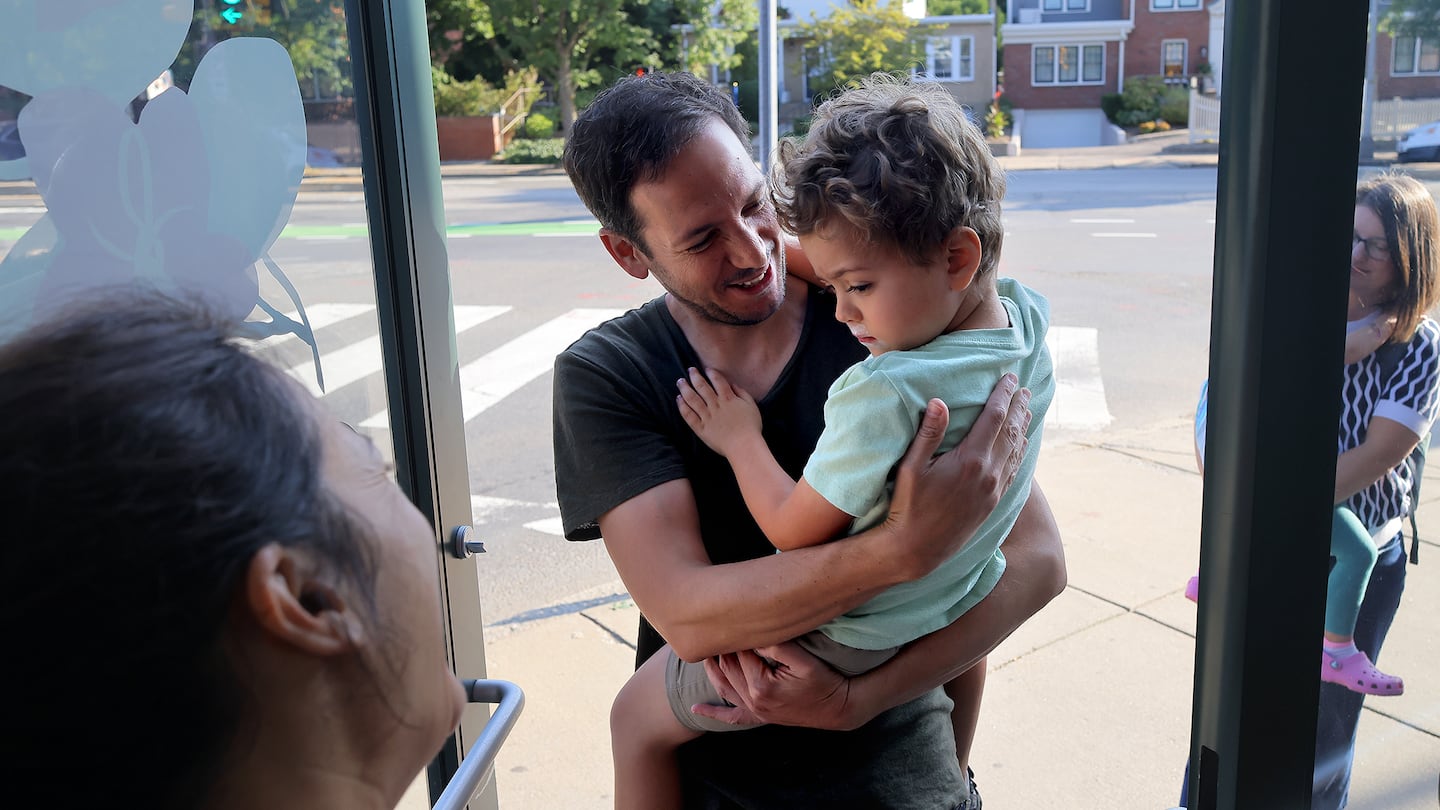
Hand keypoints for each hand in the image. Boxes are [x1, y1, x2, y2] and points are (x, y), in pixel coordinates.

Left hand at [676, 367, 761, 457]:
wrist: (744, 446)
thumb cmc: (751, 427)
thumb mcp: (751, 405)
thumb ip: (742, 393)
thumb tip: (732, 384)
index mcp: (728, 398)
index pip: (718, 381)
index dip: (711, 373)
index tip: (706, 369)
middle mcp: (715, 405)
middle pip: (702, 387)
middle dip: (695, 376)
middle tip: (690, 370)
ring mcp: (706, 416)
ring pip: (692, 399)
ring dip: (685, 388)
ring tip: (680, 381)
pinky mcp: (701, 428)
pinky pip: (689, 416)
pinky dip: (682, 406)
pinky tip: (678, 399)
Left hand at [689, 641, 858, 730]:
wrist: (839, 707)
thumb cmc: (824, 680)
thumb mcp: (805, 659)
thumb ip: (778, 645)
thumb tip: (753, 632)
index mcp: (761, 685)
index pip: (739, 653)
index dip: (736, 635)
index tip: (732, 618)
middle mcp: (753, 700)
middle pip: (728, 668)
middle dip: (722, 648)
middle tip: (719, 627)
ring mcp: (755, 710)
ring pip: (724, 687)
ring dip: (712, 670)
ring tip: (705, 651)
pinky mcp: (759, 717)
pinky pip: (732, 717)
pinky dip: (713, 713)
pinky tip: (696, 708)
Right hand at [885, 375, 1030, 578]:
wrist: (917, 549)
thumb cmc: (909, 506)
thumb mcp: (912, 467)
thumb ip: (929, 434)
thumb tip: (940, 402)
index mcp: (970, 460)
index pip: (993, 418)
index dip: (1003, 395)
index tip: (1009, 378)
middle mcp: (988, 473)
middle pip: (1010, 432)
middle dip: (1018, 407)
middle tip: (1023, 388)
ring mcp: (993, 490)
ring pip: (1015, 450)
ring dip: (1022, 427)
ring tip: (1026, 409)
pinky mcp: (993, 502)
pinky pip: (1013, 470)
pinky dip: (1020, 452)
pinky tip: (1021, 444)